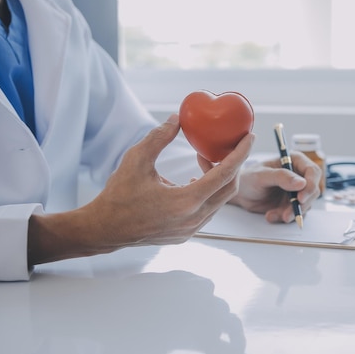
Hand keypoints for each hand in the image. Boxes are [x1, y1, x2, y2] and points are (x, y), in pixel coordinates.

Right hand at [28, 114, 253, 262]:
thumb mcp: (136, 159)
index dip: (241, 153)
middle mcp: (194, 219)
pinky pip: (208, 211)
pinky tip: (196, 179)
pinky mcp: (186, 234)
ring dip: (219, 179)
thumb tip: (178, 118)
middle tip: (229, 146)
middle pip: (229, 188)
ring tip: (205, 159)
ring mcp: (191, 229)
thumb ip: (159, 137)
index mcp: (186, 201)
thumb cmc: (118, 194)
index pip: (225, 174)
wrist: (104, 229)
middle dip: (233, 164)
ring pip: (220, 201)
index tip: (250, 137)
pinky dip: (209, 193)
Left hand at [229, 151, 321, 223]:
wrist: (241, 193)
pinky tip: (271, 215)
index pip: (312, 172)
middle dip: (301, 204)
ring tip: (273, 215)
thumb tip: (301, 182)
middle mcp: (299, 175)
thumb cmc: (249, 178)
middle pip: (312, 191)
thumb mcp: (262, 176)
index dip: (310, 185)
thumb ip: (281, 177)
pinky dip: (284, 217)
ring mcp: (297, 190)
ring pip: (305, 205)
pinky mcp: (292, 203)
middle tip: (287, 214)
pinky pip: (296, 213)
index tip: (300, 198)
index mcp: (294, 161)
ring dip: (291, 213)